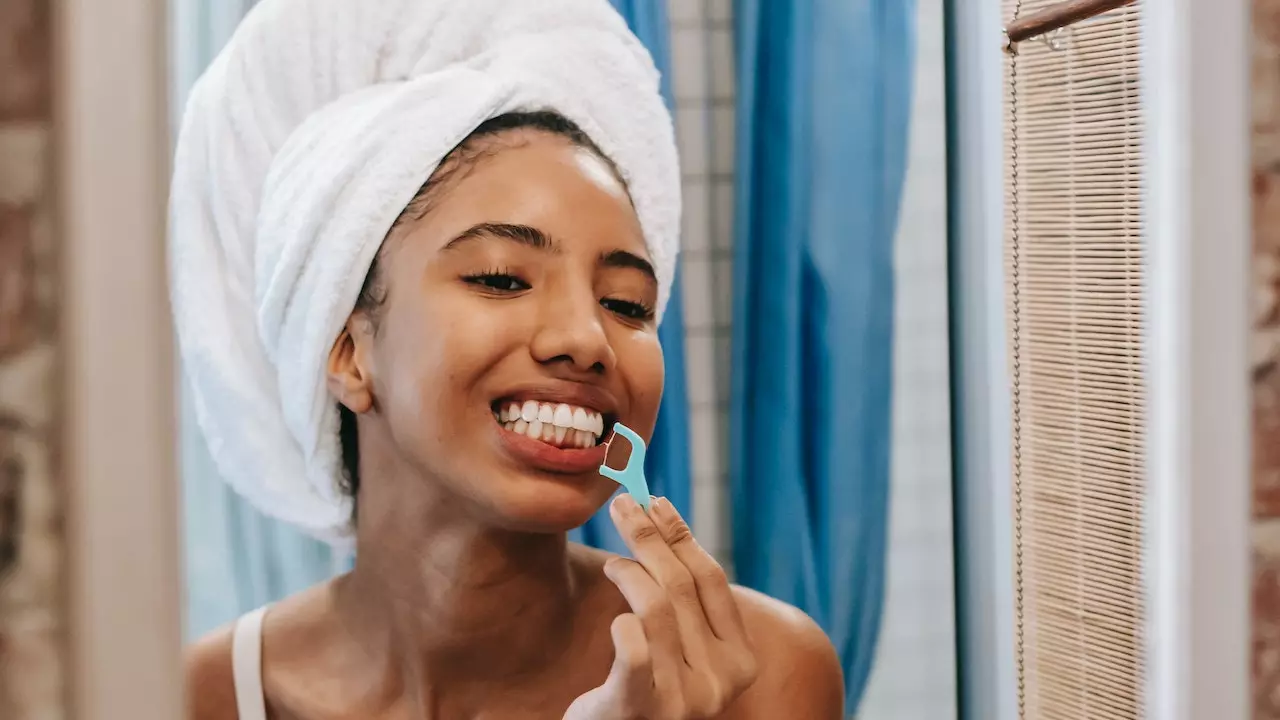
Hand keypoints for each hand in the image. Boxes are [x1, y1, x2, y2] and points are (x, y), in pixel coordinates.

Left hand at [564, 495, 757, 719]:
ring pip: (655, 608)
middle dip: (648, 537)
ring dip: (629, 572)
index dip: (682, 535)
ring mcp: (682, 700)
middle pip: (681, 586)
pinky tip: (615, 619)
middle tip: (623, 506)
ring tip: (613, 564)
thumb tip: (660, 513)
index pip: (712, 579)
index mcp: (741, 661)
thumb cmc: (649, 688)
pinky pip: (633, 647)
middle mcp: (719, 682)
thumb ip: (684, 599)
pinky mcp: (638, 709)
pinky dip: (622, 623)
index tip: (656, 502)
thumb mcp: (682, 646)